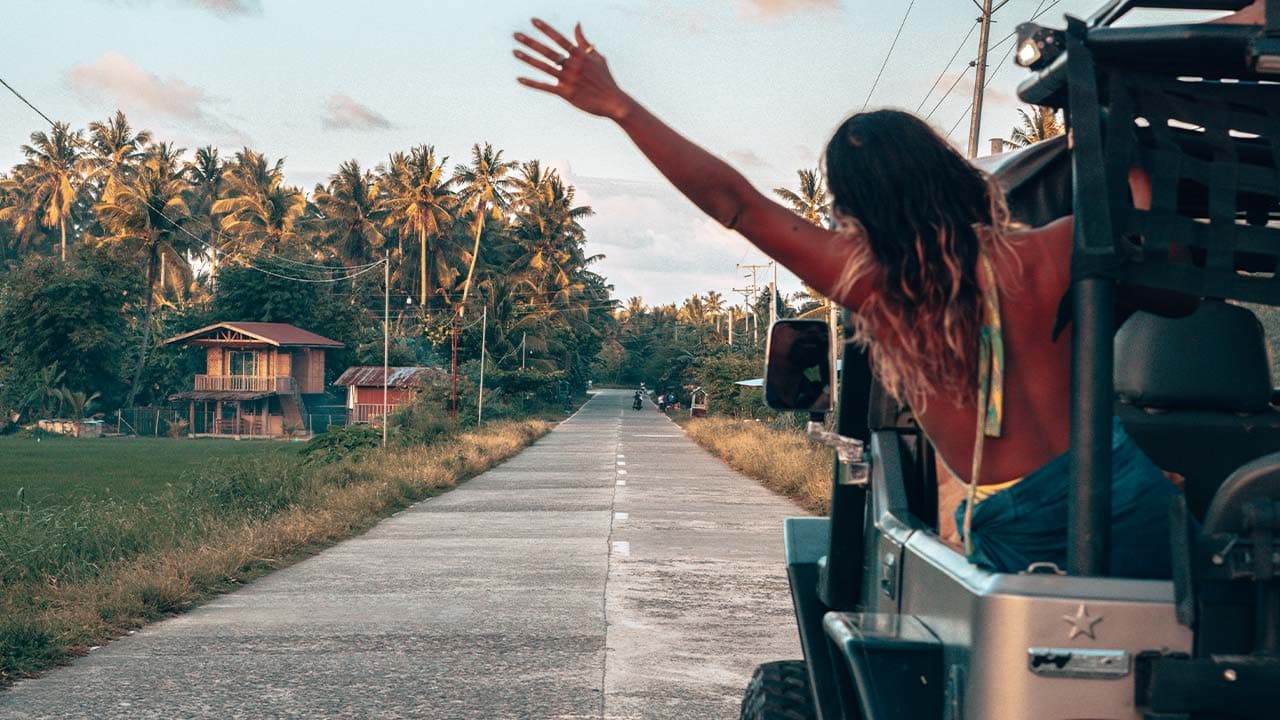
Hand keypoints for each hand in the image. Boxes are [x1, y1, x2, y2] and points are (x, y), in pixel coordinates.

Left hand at [513, 19, 630, 120]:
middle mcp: (572, 65)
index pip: (559, 38)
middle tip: (516, 35)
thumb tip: (576, 24)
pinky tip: (519, 79)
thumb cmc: (606, 79)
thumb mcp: (597, 57)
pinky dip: (532, 83)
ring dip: (528, 59)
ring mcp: (568, 79)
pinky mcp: (565, 93)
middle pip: (547, 51)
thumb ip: (584, 41)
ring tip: (515, 51)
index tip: (533, 21)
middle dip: (530, 42)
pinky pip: (545, 86)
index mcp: (580, 55)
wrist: (613, 101)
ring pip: (544, 67)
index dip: (546, 29)